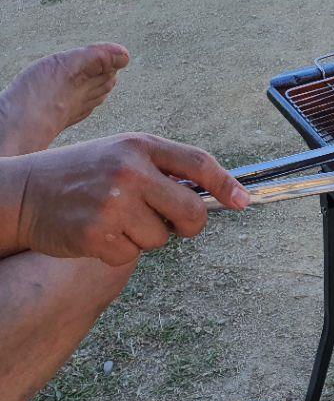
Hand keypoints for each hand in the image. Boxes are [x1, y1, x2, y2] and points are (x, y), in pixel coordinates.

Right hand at [13, 133, 248, 265]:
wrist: (22, 192)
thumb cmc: (85, 173)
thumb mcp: (124, 153)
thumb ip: (165, 168)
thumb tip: (216, 195)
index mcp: (141, 145)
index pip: (199, 163)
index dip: (226, 185)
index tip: (243, 202)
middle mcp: (129, 171)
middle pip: (191, 212)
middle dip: (190, 225)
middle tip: (176, 225)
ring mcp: (113, 203)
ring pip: (162, 238)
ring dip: (147, 237)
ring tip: (118, 219)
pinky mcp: (97, 234)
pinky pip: (133, 255)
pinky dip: (122, 250)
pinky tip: (101, 233)